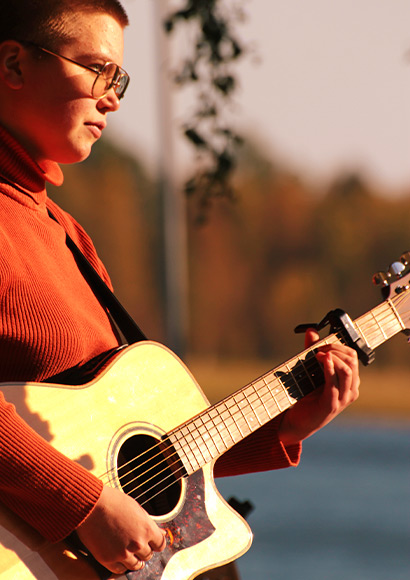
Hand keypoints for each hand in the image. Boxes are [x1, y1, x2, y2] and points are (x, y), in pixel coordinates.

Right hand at [76, 485, 166, 573]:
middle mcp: (137, 543)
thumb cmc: (113, 502)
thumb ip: (148, 523)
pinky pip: (119, 570)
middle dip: (143, 550)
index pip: (160, 545)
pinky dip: (120, 565)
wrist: (91, 504)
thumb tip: (162, 533)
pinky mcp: (108, 559)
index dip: (155, 543)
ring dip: (134, 560)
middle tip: (137, 545)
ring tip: (129, 554)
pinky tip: (119, 558)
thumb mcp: (136, 508)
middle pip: (148, 555)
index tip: (151, 543)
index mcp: (147, 529)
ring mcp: (123, 553)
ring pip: (135, 565)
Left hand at [278, 329, 359, 445]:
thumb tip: (311, 330)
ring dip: (334, 357)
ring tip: (319, 353)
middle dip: (336, 349)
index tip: (322, 343)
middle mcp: (351, 390)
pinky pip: (335, 384)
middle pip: (352, 361)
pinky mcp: (331, 405)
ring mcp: (343, 399)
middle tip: (319, 348)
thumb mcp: (311, 369)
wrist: (298, 420)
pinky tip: (323, 359)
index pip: (353, 356)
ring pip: (348, 371)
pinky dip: (330, 368)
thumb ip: (312, 350)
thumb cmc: (307, 395)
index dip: (339, 345)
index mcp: (350, 381)